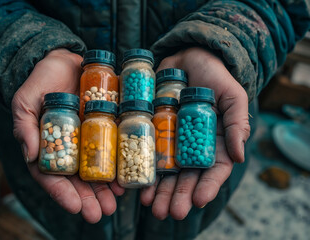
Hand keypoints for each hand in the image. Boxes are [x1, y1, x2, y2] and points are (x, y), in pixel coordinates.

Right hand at [12, 49, 123, 222]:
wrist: (62, 62)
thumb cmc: (39, 83)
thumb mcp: (25, 102)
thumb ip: (25, 127)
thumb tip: (29, 155)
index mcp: (49, 148)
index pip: (53, 177)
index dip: (63, 194)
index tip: (76, 207)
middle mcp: (71, 148)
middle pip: (79, 180)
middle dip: (90, 198)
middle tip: (101, 213)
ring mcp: (89, 139)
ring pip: (98, 169)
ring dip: (106, 188)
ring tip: (116, 202)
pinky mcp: (105, 126)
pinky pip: (113, 149)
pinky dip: (119, 164)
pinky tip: (126, 177)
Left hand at [141, 47, 250, 219]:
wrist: (188, 59)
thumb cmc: (214, 77)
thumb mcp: (233, 96)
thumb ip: (238, 123)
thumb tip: (240, 155)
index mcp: (215, 144)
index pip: (213, 172)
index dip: (207, 187)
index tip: (198, 200)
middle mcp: (191, 148)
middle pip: (186, 178)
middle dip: (178, 196)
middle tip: (169, 212)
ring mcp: (171, 141)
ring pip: (165, 173)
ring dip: (158, 191)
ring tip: (151, 206)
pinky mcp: (152, 132)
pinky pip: (147, 154)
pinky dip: (142, 170)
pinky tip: (136, 184)